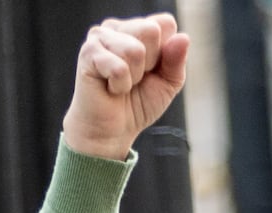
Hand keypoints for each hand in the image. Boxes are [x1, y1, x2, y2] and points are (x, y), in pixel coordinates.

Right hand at [62, 14, 188, 160]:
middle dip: (150, 63)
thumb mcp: (168, 83)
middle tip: (136, 78)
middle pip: (150, 30)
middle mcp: (117, 27)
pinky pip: (118, 67)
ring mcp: (100, 37)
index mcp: (138, 29)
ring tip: (122, 83)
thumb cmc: (138, 104)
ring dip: (134, 76)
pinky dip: (120, 85)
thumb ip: (177, 60)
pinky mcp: (88, 52)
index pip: (165, 23)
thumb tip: (183, 38)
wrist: (113, 130)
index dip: (166, 52)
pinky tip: (110, 88)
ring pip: (135, 49)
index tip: (153, 70)